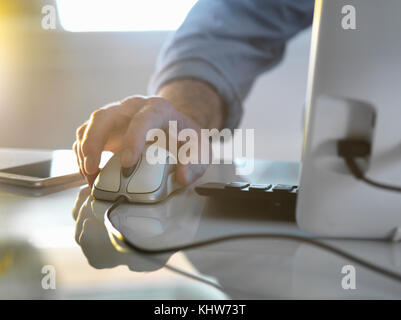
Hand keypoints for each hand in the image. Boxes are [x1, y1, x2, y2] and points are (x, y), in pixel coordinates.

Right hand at [73, 95, 208, 186]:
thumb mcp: (200, 149)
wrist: (175, 128)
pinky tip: (89, 172)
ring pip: (91, 124)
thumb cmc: (185, 138)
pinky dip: (82, 154)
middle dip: (94, 142)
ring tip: (89, 176)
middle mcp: (133, 107)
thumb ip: (196, 163)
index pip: (143, 119)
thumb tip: (182, 177)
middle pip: (105, 116)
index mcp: (158, 109)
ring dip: (84, 150)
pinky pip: (86, 135)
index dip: (133, 139)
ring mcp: (117, 116)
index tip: (127, 163)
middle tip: (93, 169)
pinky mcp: (106, 128)